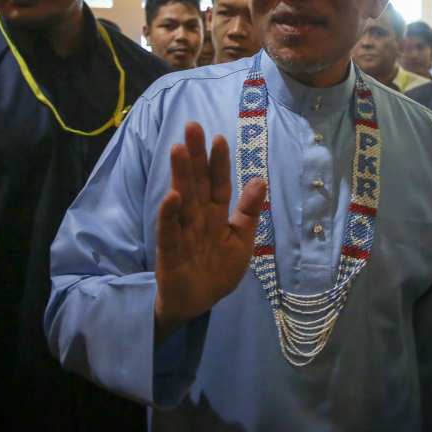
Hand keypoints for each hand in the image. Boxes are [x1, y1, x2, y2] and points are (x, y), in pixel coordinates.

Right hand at [154, 122, 266, 340]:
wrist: (197, 304)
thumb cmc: (218, 270)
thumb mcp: (241, 241)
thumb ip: (249, 212)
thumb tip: (261, 180)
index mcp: (216, 214)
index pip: (219, 183)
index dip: (219, 162)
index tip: (218, 138)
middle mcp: (198, 217)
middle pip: (197, 182)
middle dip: (195, 156)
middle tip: (192, 127)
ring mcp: (183, 232)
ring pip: (183, 199)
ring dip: (181, 175)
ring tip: (178, 149)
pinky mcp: (170, 251)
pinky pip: (170, 231)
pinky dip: (170, 214)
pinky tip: (172, 196)